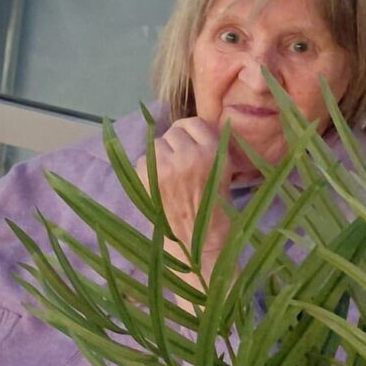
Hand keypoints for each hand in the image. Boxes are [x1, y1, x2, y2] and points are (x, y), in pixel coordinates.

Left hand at [135, 117, 231, 281]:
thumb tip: (184, 129)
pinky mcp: (149, 178)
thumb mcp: (223, 172)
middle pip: (172, 132)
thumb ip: (207, 147)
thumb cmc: (213, 209)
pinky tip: (158, 187)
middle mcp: (191, 155)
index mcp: (215, 152)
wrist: (198, 242)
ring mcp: (168, 166)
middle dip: (173, 146)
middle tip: (179, 167)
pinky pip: (142, 161)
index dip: (188, 134)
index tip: (188, 146)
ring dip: (159, 157)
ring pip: (155, 145)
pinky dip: (147, 171)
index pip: (193, 122)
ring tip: (168, 178)